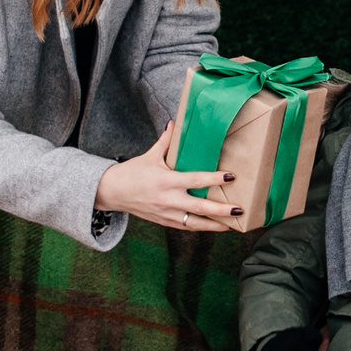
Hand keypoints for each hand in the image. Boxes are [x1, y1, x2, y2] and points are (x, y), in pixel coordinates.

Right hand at [95, 121, 239, 231]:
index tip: (231, 177)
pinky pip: (186, 227)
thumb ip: (165, 141)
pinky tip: (215, 226)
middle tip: (239, 209)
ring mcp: (166, 214)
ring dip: (215, 225)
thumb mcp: (149, 156)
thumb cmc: (131, 173)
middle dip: (221, 210)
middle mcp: (168, 200)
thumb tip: (175, 123)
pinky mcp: (164, 222)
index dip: (214, 179)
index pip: (195, 180)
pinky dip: (201, 227)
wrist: (111, 193)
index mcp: (166, 181)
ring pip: (195, 223)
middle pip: (199, 208)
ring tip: (233, 224)